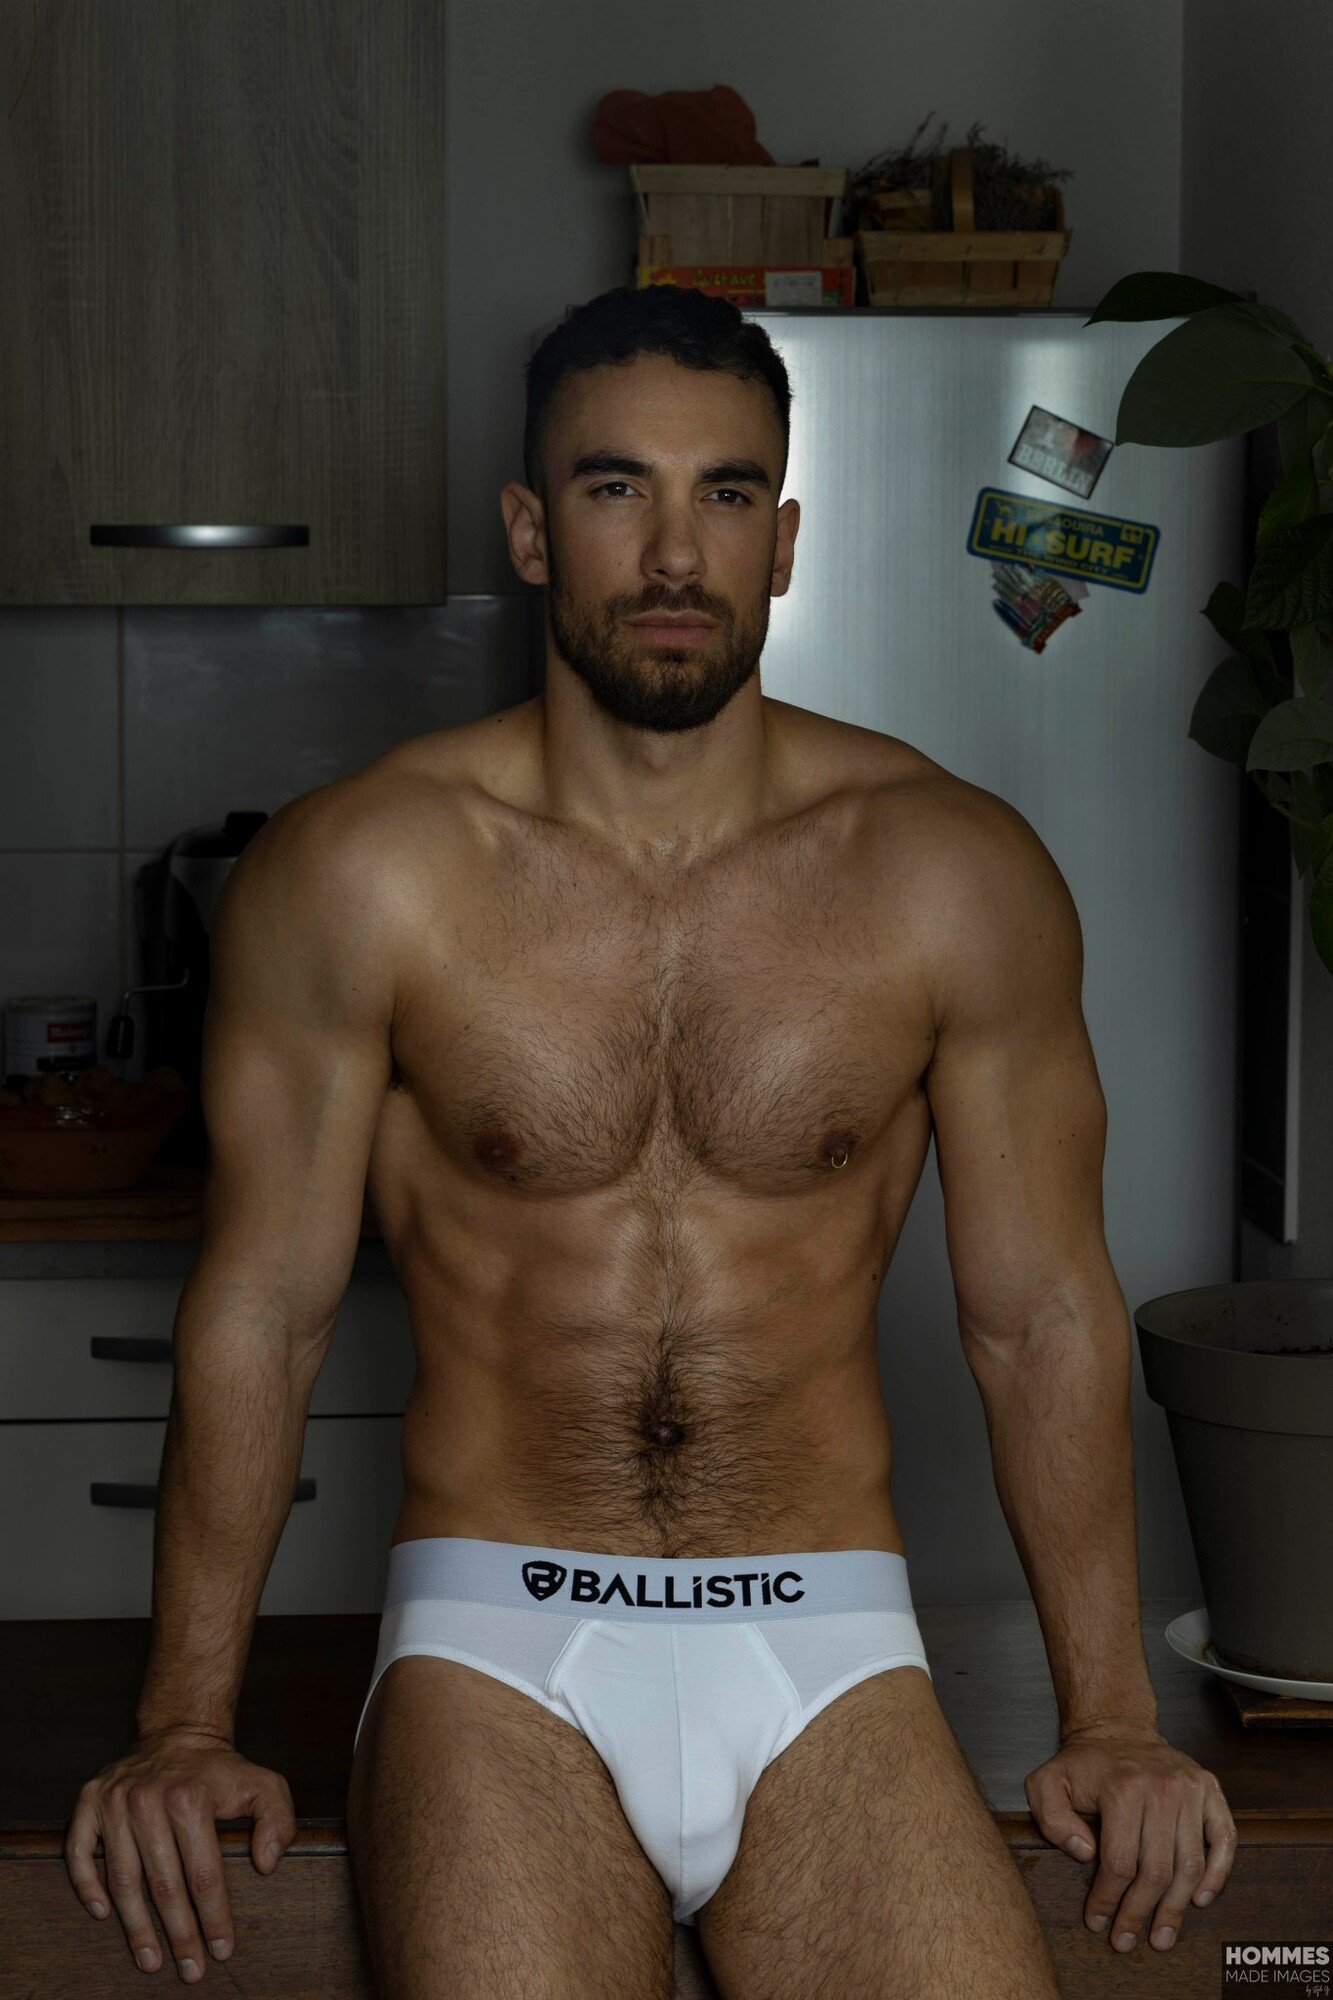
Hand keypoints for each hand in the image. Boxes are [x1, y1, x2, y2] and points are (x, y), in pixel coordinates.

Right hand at [64, 1726, 296, 1982]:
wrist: (178, 1733)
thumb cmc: (220, 1771)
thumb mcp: (263, 1784)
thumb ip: (278, 1820)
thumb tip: (267, 1863)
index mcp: (190, 1797)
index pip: (204, 1874)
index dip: (213, 1917)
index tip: (222, 1950)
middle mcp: (147, 1800)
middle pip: (163, 1885)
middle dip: (179, 1934)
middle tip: (189, 1970)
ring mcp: (114, 1801)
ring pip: (123, 1879)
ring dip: (136, 1926)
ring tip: (150, 1960)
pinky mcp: (89, 1802)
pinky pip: (80, 1853)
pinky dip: (88, 1886)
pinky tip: (104, 1913)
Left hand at [1024, 1721, 1236, 1953]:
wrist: (1116, 1728)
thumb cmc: (1083, 1764)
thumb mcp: (1047, 1783)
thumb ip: (1052, 1819)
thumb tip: (1084, 1853)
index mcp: (1121, 1788)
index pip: (1119, 1862)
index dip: (1108, 1900)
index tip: (1098, 1923)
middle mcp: (1161, 1788)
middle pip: (1156, 1870)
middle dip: (1139, 1914)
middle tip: (1127, 1941)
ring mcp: (1190, 1789)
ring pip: (1189, 1864)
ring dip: (1176, 1908)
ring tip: (1162, 1936)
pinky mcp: (1210, 1790)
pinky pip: (1224, 1839)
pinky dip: (1217, 1875)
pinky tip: (1199, 1900)